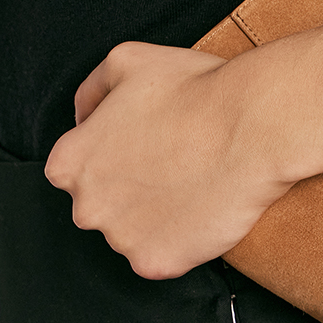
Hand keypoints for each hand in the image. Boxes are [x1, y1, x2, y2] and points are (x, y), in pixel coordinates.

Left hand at [43, 41, 293, 278]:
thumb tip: (83, 115)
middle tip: (172, 164)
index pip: (76, 168)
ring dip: (155, 216)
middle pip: (102, 205)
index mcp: (70, 163)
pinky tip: (202, 210)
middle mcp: (86, 207)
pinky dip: (180, 241)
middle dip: (130, 189)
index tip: (146, 144)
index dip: (113, 155)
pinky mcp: (157, 263)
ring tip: (192, 184)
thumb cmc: (194, 90)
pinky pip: (163, 257)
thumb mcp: (127, 59)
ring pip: (132, 233)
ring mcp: (121, 240)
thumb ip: (91, 89)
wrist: (252, 126)